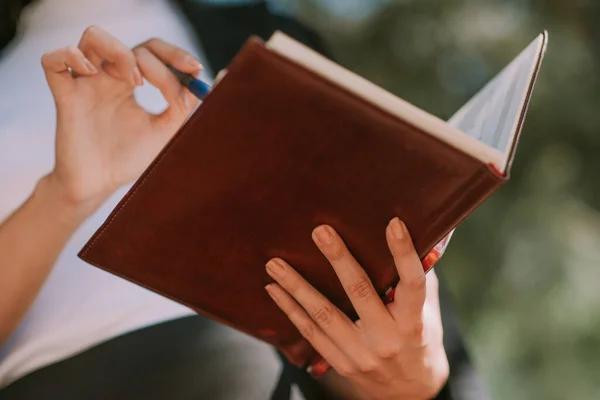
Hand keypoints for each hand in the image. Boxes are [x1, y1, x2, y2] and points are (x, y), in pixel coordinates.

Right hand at [40, 25, 201, 210]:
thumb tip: (203, 84)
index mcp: (131, 83)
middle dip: (155, 59)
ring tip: (134, 82)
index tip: (196, 69)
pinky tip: (91, 73)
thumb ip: (183, 110)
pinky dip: (70, 56)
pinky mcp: (65, 98)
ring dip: (119, 51)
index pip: (153, 51)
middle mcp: (108, 78)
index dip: (176, 54)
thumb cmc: (128, 159)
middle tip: (163, 88)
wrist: (99, 186)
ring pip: (92, 37)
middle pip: (130, 43)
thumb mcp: (165, 133)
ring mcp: (85, 85)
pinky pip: (52, 62)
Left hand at [265, 218, 448, 399]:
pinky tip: (274, 289)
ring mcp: (360, 354)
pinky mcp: (340, 363)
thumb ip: (419, 277)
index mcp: (412, 322)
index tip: (393, 223)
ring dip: (296, 286)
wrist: (409, 393)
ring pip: (323, 315)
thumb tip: (418, 235)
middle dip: (338, 259)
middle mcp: (386, 339)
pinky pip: (310, 333)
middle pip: (360, 293)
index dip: (403, 252)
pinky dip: (290, 309)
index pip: (412, 283)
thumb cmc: (420, 340)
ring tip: (274, 264)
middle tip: (320, 231)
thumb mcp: (428, 311)